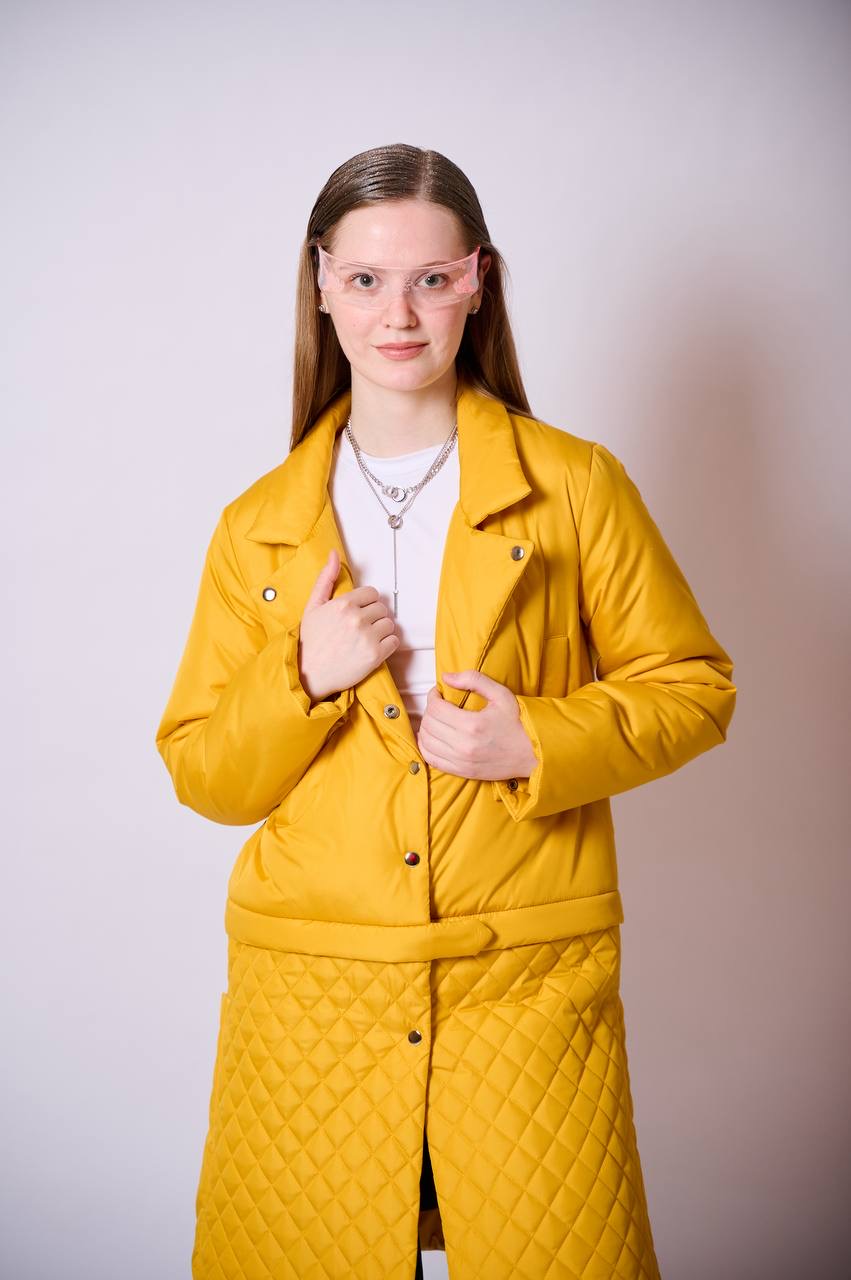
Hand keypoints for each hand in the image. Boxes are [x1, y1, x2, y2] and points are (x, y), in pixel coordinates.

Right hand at [298, 549, 400, 701]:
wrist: (308, 674)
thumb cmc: (310, 641)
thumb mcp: (312, 606)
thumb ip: (326, 579)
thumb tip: (334, 554)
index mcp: (343, 604)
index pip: (372, 593)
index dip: (367, 603)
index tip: (359, 613)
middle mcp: (357, 618)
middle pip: (383, 608)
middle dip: (375, 616)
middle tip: (362, 628)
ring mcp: (367, 637)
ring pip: (390, 624)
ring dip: (382, 630)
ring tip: (367, 638)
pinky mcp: (375, 655)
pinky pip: (394, 642)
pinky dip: (388, 645)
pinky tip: (373, 648)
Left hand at [416, 670, 538, 780]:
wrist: (533, 754)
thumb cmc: (518, 722)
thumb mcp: (501, 694)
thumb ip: (474, 680)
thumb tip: (446, 677)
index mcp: (472, 725)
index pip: (435, 708)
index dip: (432, 696)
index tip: (438, 692)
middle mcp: (464, 746)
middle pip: (429, 724)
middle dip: (429, 710)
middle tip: (438, 704)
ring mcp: (462, 761)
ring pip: (426, 742)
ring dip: (426, 728)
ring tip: (435, 720)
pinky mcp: (463, 772)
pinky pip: (432, 760)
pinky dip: (426, 747)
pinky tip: (432, 738)